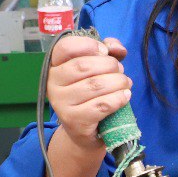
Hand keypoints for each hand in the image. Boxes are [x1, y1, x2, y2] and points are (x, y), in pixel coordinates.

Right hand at [46, 35, 130, 151]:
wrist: (84, 132)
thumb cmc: (90, 95)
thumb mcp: (96, 69)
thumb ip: (107, 52)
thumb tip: (117, 48)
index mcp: (55, 66)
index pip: (65, 47)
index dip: (89, 44)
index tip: (105, 51)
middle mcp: (53, 83)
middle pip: (84, 66)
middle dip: (109, 65)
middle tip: (120, 71)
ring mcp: (61, 103)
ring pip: (95, 85)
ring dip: (118, 82)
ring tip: (125, 84)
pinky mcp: (74, 120)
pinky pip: (101, 105)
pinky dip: (118, 99)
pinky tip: (125, 96)